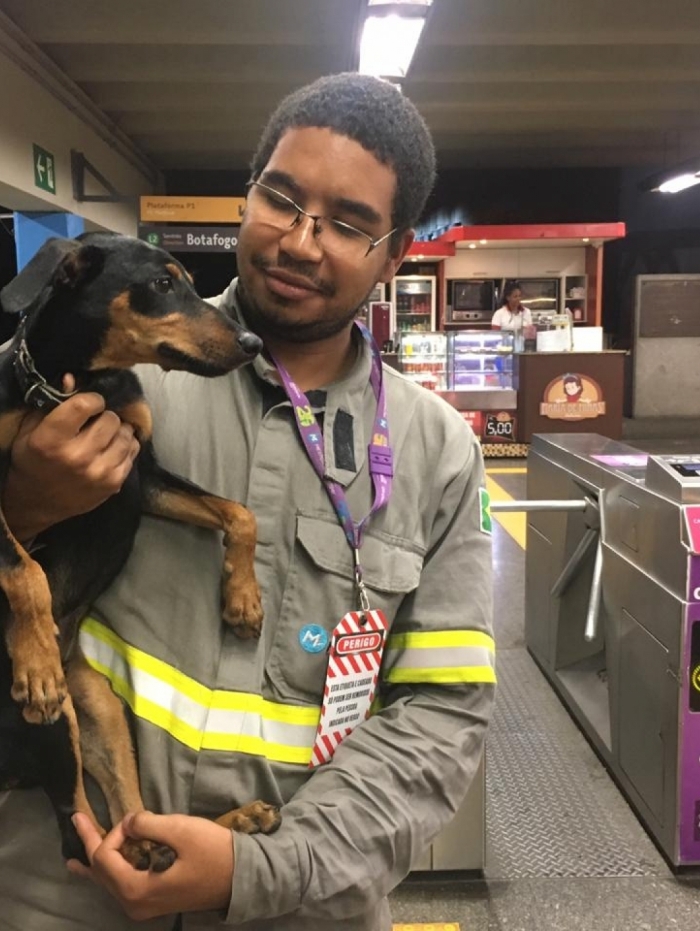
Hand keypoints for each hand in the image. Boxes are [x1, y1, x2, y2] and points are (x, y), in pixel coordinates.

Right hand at [3, 376, 139, 539]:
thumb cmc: (33, 461)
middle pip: (110, 419)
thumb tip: (72, 378)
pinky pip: (133, 454)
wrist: (36, 503)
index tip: (91, 403)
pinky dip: (126, 447)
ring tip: (107, 434)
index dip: (92, 399)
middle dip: (105, 416)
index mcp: (51, 439)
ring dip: (118, 431)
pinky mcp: (113, 484)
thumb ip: (52, 404)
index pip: (84, 405)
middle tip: (98, 421)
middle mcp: (77, 456)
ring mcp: (98, 472)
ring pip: (126, 435)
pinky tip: (113, 448)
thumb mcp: (32, 430)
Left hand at [67, 811, 234, 920]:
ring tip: (75, 853)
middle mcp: (133, 903)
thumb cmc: (213, 853)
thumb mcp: (181, 830)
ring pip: (109, 880)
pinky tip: (97, 871)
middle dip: (90, 843)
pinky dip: (108, 872)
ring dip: (96, 859)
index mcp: (136, 889)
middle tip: (77, 818)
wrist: (240, 878)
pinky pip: (120, 885)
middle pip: (101, 871)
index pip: (106, 857)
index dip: (113, 832)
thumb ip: (148, 824)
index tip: (134, 818)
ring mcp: (142, 906)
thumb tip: (127, 822)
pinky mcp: (153, 900)